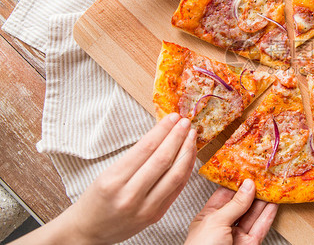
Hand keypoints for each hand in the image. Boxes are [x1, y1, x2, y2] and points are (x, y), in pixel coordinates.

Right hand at [13, 113, 197, 244]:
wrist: (88, 231)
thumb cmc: (95, 199)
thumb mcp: (107, 173)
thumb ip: (135, 157)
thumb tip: (162, 134)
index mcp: (114, 180)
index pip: (146, 148)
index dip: (163, 130)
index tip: (173, 117)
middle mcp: (130, 195)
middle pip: (163, 159)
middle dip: (178, 137)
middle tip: (186, 122)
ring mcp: (145, 208)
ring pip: (175, 174)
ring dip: (186, 152)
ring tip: (191, 136)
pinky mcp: (155, 216)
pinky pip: (176, 189)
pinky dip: (185, 170)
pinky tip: (189, 156)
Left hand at [185, 179, 277, 244]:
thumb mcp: (216, 221)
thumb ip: (235, 204)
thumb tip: (248, 186)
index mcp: (208, 217)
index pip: (225, 195)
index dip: (237, 182)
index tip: (249, 170)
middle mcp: (224, 225)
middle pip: (242, 204)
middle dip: (253, 190)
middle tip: (264, 175)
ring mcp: (237, 236)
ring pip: (253, 214)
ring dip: (264, 200)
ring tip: (273, 184)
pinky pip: (261, 227)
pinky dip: (269, 215)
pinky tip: (275, 203)